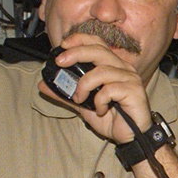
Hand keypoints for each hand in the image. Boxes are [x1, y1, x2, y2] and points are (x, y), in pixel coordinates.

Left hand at [38, 35, 152, 144]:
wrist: (130, 137)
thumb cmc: (112, 119)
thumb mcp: (83, 105)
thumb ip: (65, 94)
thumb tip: (42, 85)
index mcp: (113, 66)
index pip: (98, 43)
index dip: (80, 40)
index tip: (63, 45)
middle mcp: (123, 68)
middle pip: (99, 51)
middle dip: (76, 54)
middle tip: (60, 62)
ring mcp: (130, 79)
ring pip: (102, 71)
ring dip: (84, 85)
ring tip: (80, 99)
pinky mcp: (134, 91)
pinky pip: (110, 89)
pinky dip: (99, 100)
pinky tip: (100, 110)